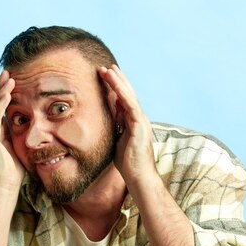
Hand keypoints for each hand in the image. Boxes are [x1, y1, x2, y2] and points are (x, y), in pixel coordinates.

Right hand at [0, 71, 24, 192]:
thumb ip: (17, 136)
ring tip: (8, 77)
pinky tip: (6, 93)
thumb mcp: (17, 149)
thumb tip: (25, 125)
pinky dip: (0, 104)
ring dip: (0, 91)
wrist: (4, 189)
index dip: (1, 95)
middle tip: (5, 71)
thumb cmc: (13, 173)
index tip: (7, 81)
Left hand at [98, 65, 155, 186]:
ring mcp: (141, 122)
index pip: (123, 102)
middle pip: (127, 95)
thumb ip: (115, 128)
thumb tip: (107, 119)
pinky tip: (115, 83)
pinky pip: (131, 105)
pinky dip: (123, 93)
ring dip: (119, 82)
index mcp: (133, 124)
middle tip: (105, 67)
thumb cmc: (128, 165)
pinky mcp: (140, 126)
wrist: (139, 177)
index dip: (114, 89)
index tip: (104, 78)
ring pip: (129, 96)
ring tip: (108, 69)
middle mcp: (139, 120)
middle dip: (116, 80)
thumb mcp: (117, 141)